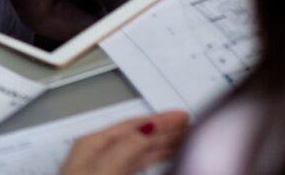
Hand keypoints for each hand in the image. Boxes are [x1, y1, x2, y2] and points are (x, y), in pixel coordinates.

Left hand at [58, 111, 189, 174]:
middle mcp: (96, 155)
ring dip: (161, 147)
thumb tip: (148, 128)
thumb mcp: (103, 171)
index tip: (184, 116)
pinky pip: (133, 168)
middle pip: (136, 138)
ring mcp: (100, 171)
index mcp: (93, 145)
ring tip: (184, 143)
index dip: (160, 120)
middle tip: (191, 128)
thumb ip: (125, 150)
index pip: (132, 126)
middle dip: (164, 132)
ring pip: (137, 154)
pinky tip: (161, 162)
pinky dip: (150, 162)